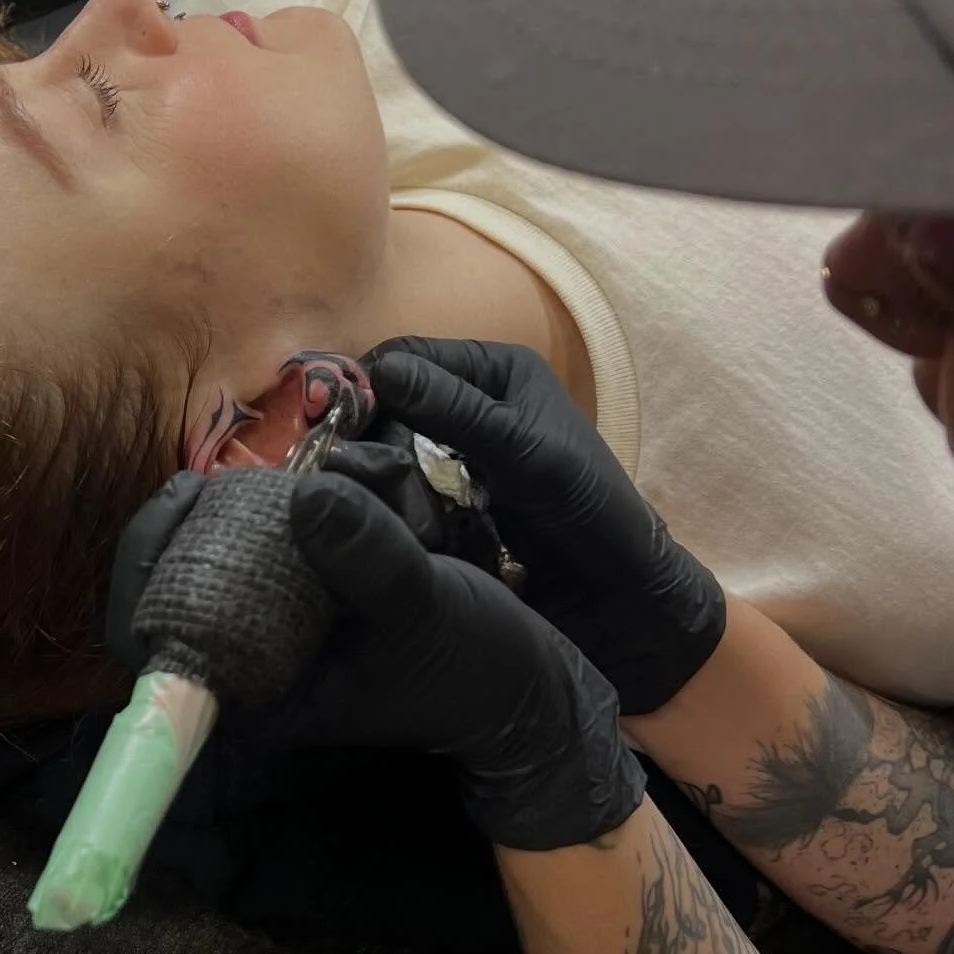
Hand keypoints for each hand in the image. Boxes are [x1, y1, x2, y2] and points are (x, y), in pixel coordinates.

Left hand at [107, 469, 644, 851]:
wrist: (523, 684)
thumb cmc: (472, 666)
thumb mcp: (427, 609)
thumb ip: (369, 558)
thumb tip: (308, 496)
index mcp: (254, 696)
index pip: (147, 635)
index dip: (150, 558)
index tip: (191, 493)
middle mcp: (250, 667)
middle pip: (176, 576)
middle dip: (218, 512)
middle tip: (263, 474)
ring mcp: (275, 633)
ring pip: (224, 549)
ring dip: (264, 503)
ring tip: (337, 482)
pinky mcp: (304, 601)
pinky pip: (269, 539)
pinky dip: (298, 504)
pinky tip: (349, 487)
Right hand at [364, 338, 725, 714]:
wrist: (616, 598)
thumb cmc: (588, 511)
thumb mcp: (524, 452)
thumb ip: (456, 410)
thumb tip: (382, 370)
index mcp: (495, 370)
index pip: (406, 356)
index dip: (369, 383)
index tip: (337, 422)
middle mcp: (470, 405)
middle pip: (389, 402)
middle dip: (365, 430)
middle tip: (340, 466)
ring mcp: (454, 458)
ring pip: (387, 449)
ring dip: (372, 470)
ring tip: (353, 496)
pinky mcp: (443, 504)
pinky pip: (398, 491)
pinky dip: (385, 502)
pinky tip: (369, 519)